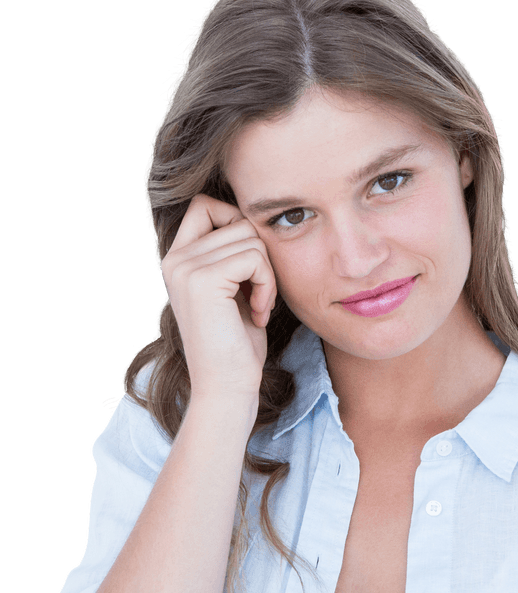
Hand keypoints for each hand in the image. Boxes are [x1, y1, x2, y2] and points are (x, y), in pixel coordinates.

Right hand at [160, 193, 277, 408]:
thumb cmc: (236, 345)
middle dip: (261, 257)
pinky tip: (259, 314)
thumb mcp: (233, 290)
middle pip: (237, 220)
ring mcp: (185, 268)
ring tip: (258, 308)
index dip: (237, 222)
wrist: (226, 387)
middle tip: (259, 296)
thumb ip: (233, 253)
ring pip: (250, 238)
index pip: (205, 205)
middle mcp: (175, 259)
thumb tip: (254, 216)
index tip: (250, 266)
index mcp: (177, 259)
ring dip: (267, 274)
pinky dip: (268, 285)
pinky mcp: (203, 280)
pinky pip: (254, 257)